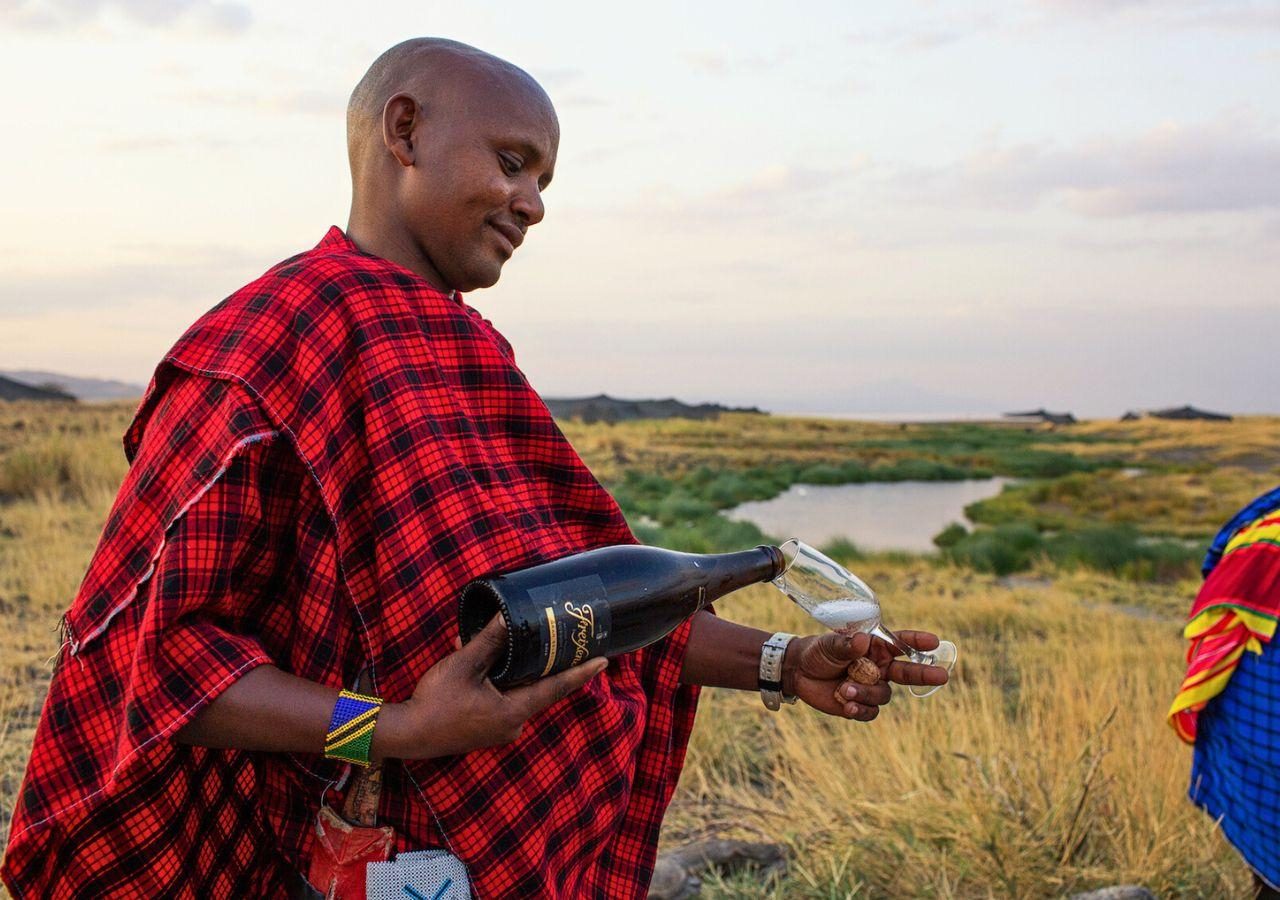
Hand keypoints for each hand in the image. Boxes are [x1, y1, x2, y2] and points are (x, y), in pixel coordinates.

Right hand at [374, 615, 605, 760]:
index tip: (604, 660)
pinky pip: (501, 700)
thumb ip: (490, 640)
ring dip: (514, 670)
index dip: (581, 673)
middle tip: (567, 645)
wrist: (407, 734)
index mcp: (514, 711)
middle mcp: (512, 724)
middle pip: (538, 689)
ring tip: (512, 645)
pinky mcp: (485, 730)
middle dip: (546, 665)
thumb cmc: (436, 702)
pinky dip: (498, 681)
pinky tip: (480, 661)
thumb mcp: (464, 665)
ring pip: (517, 693)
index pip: (556, 688)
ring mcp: (499, 730)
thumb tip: (509, 615)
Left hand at [781, 630, 948, 720]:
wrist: (798, 672)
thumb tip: (861, 641)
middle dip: (925, 674)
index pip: (900, 643)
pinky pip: (871, 712)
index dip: (917, 642)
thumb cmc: (817, 651)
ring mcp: (871, 687)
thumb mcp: (828, 644)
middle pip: (908, 672)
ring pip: (884, 695)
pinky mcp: (860, 705)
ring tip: (846, 689)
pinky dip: (861, 709)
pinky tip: (848, 705)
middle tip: (942, 676)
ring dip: (868, 693)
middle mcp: (878, 667)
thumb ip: (845, 644)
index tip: (933, 642)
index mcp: (875, 647)